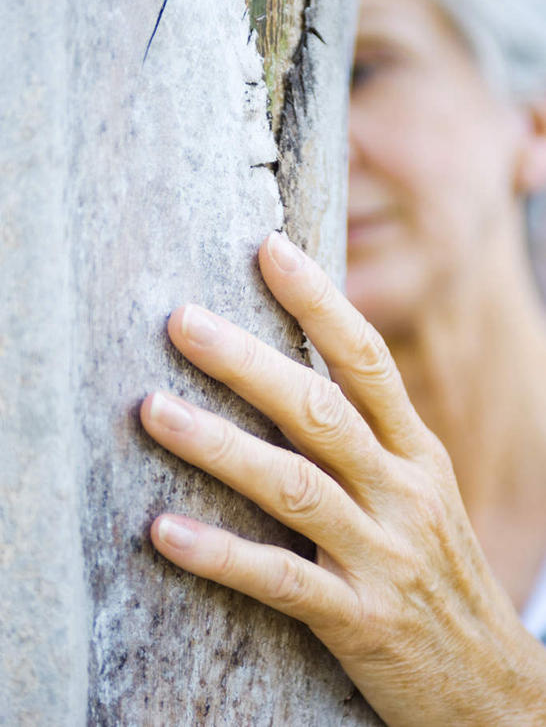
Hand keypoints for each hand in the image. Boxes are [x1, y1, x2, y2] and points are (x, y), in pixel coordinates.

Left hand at [140, 232, 545, 726]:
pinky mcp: (361, 622)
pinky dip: (222, 554)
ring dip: (219, 445)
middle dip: (248, 362)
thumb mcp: (423, 492)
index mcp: (418, 454)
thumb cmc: (442, 574)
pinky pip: (282, 581)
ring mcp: (383, 557)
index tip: (269, 250)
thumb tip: (298, 376)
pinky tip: (165, 530)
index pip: (367, 361)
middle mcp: (403, 493)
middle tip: (182, 320)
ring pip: (293, 487)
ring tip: (153, 410)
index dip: (319, 303)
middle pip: (320, 411)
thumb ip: (371, 439)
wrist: (498, 689)